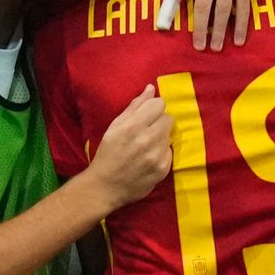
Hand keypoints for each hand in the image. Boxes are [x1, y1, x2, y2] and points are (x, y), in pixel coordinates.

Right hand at [89, 85, 173, 208]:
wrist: (105, 186)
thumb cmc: (107, 153)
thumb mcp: (115, 126)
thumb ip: (135, 106)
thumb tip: (151, 88)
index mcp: (132, 126)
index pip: (159, 104)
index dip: (153, 109)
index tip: (147, 116)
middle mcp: (147, 140)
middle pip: (168, 119)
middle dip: (159, 122)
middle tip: (147, 131)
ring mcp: (157, 156)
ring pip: (169, 135)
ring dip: (160, 138)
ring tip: (146, 147)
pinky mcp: (163, 169)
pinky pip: (170, 152)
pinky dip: (162, 153)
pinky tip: (149, 158)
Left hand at [167, 0, 274, 50]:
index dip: (170, 6)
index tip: (163, 25)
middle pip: (203, 3)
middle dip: (200, 27)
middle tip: (198, 47)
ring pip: (223, 8)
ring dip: (219, 30)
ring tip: (216, 47)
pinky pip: (243, 5)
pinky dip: (241, 24)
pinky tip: (239, 39)